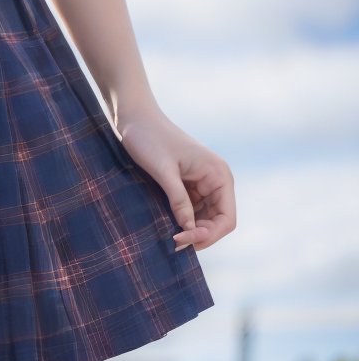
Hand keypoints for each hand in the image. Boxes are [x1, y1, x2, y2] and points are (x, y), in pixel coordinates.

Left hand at [116, 107, 235, 252]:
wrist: (134, 117)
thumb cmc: (149, 137)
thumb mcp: (163, 171)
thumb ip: (178, 201)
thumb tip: (189, 231)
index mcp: (218, 174)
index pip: (226, 219)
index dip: (208, 235)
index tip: (181, 239)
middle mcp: (215, 180)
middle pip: (217, 223)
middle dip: (198, 236)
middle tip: (173, 243)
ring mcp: (202, 183)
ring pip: (204, 219)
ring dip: (190, 230)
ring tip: (169, 236)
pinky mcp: (188, 185)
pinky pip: (192, 211)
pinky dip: (182, 221)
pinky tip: (167, 225)